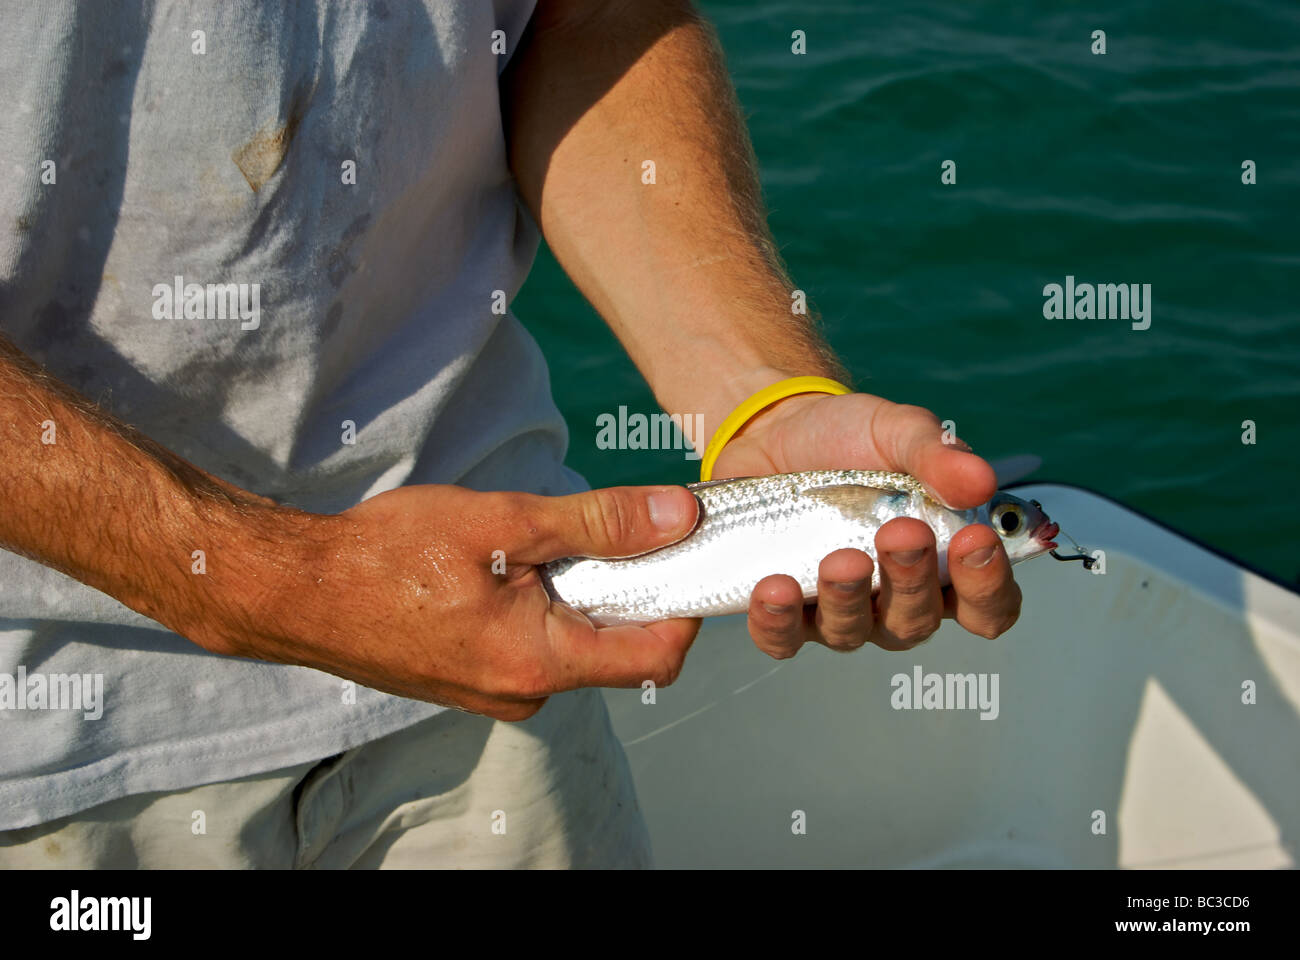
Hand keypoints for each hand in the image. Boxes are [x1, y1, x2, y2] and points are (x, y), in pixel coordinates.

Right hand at [192, 483, 701, 720]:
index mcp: (539, 661)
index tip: (680, 548)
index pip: (658, 652)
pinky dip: (543, 606)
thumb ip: (599, 523)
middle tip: (598, 530)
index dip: (683, 599)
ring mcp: (498, 692)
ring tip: (530, 546)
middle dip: (626, 587)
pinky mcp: (478, 681)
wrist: (301, 591)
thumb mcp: (504, 522)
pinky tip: (505, 569)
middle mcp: (524, 692)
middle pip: (620, 647)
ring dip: (578, 592)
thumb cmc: (387, 554)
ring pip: (577, 643)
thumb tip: (678, 515)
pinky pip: (538, 647)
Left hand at [709, 391, 1022, 655]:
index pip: (986, 605)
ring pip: (851, 633)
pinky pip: (782, 638)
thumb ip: (938, 456)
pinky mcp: (783, 610)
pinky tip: (772, 588)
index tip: (975, 540)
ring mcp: (838, 611)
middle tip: (900, 533)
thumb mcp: (899, 431)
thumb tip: (981, 480)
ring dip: (846, 600)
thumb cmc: (851, 438)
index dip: (988, 586)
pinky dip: (777, 621)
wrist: (776, 430)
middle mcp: (894, 599)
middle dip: (911, 581)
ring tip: (838, 559)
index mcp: (941, 563)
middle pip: (916, 622)